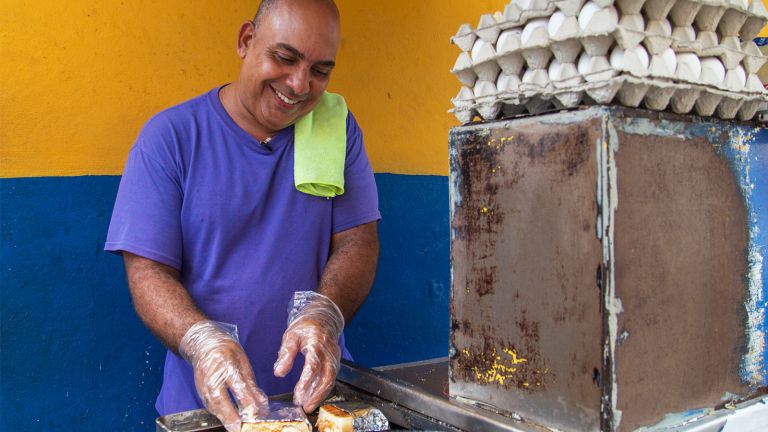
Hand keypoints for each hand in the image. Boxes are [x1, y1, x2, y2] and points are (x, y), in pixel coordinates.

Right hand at [180, 321, 268, 431]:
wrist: (204, 344)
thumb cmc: (226, 351)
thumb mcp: (243, 361)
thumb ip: (250, 382)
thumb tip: (260, 402)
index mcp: (226, 363)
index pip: (237, 385)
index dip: (245, 400)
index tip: (253, 412)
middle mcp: (212, 374)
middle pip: (220, 398)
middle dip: (229, 415)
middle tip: (238, 428)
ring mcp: (203, 383)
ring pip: (212, 404)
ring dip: (223, 417)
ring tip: (235, 428)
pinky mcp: (200, 390)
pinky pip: (209, 404)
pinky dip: (218, 414)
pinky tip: (227, 421)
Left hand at [273, 292, 344, 411]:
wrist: (324, 317)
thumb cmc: (306, 326)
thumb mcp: (291, 335)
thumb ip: (286, 354)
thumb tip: (279, 373)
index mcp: (317, 342)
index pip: (313, 365)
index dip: (306, 382)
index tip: (298, 396)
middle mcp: (329, 351)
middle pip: (327, 376)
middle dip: (316, 394)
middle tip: (304, 406)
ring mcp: (335, 357)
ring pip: (331, 379)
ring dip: (320, 394)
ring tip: (308, 406)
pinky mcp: (335, 362)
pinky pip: (331, 378)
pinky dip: (323, 390)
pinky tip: (314, 398)